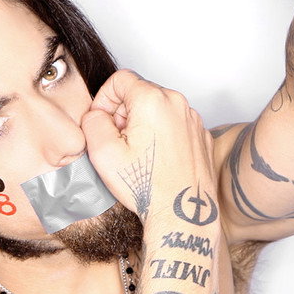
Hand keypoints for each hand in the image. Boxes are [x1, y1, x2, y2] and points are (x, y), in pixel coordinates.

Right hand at [81, 70, 217, 223]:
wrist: (182, 214)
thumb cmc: (146, 187)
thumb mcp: (102, 152)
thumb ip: (91, 121)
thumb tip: (96, 114)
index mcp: (153, 100)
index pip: (120, 79)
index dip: (104, 100)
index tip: (103, 122)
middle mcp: (178, 104)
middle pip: (140, 93)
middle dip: (124, 114)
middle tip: (120, 143)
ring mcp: (193, 120)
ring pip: (158, 109)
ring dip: (143, 125)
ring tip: (139, 155)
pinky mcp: (201, 136)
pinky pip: (175, 125)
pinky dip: (162, 136)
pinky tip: (157, 161)